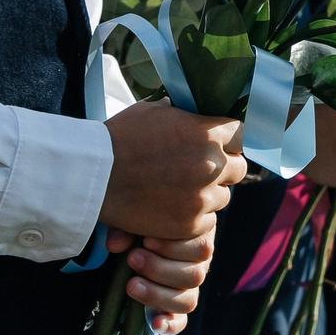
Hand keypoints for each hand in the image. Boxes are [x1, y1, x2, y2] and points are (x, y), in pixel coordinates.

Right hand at [100, 101, 245, 239]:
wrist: (94, 176)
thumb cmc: (120, 138)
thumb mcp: (154, 111)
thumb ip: (183, 115)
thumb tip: (194, 112)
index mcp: (207, 132)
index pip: (241, 135)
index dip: (230, 140)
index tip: (219, 145)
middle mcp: (212, 164)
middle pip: (238, 168)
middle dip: (224, 168)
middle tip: (201, 171)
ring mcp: (202, 196)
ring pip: (223, 197)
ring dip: (208, 194)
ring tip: (180, 190)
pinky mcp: (189, 223)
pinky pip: (207, 221)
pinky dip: (194, 217)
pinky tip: (172, 208)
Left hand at [107, 225, 215, 333]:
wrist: (133, 241)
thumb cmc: (141, 224)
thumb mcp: (134, 220)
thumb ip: (126, 228)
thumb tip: (114, 244)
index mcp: (198, 239)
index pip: (201, 247)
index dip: (173, 246)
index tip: (146, 240)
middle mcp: (199, 265)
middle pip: (195, 276)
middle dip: (160, 269)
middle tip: (133, 259)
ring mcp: (188, 289)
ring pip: (188, 300)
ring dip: (158, 294)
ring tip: (132, 285)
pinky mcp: (175, 309)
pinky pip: (180, 322)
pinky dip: (169, 324)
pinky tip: (154, 322)